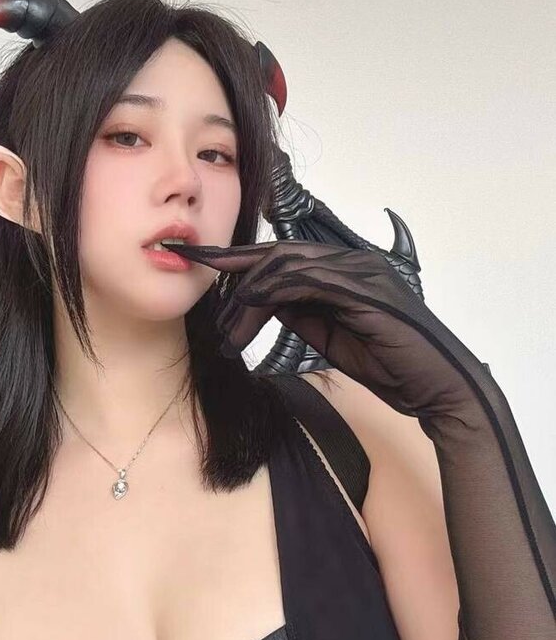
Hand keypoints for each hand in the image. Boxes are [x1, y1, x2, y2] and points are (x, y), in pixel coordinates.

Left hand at [164, 238, 485, 421]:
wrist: (439, 387)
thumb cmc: (392, 367)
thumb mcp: (331, 336)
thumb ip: (302, 313)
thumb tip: (265, 302)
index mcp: (344, 269)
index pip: (283, 256)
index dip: (239, 259)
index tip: (201, 266)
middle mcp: (351, 261)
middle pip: (276, 253)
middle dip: (234, 274)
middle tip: (208, 305)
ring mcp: (359, 270)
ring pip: (284, 265)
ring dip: (247, 298)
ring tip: (228, 334)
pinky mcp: (363, 289)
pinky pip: (304, 281)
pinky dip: (269, 297)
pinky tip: (248, 320)